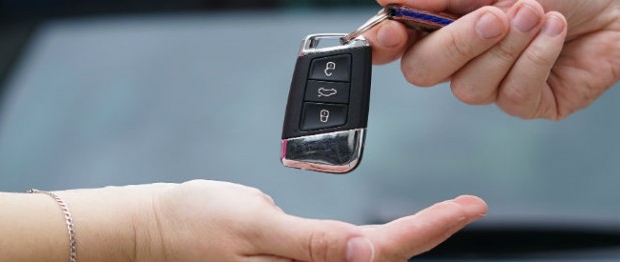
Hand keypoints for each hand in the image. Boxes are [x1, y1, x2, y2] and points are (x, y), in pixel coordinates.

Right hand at [127, 180, 486, 260]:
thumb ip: (313, 244)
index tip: (469, 207)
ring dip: (403, 244)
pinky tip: (387, 240)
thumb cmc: (195, 224)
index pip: (384, 252)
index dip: (430, 228)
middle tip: (466, 208)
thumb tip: (367, 252)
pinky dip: (369, 249)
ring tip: (443, 219)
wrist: (150, 232)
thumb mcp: (254, 224)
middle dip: (427, 236)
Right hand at [365, 0, 619, 119]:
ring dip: (507, 46)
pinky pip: (513, 96)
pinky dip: (535, 59)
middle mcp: (462, 54)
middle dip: (457, 43)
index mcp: (442, 18)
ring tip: (539, 13)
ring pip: (469, 88)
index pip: (393, 41)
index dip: (382, 43)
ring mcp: (494, 83)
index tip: (392, 33)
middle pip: (423, 72)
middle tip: (494, 14)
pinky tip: (556, 32)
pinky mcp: (530, 103)